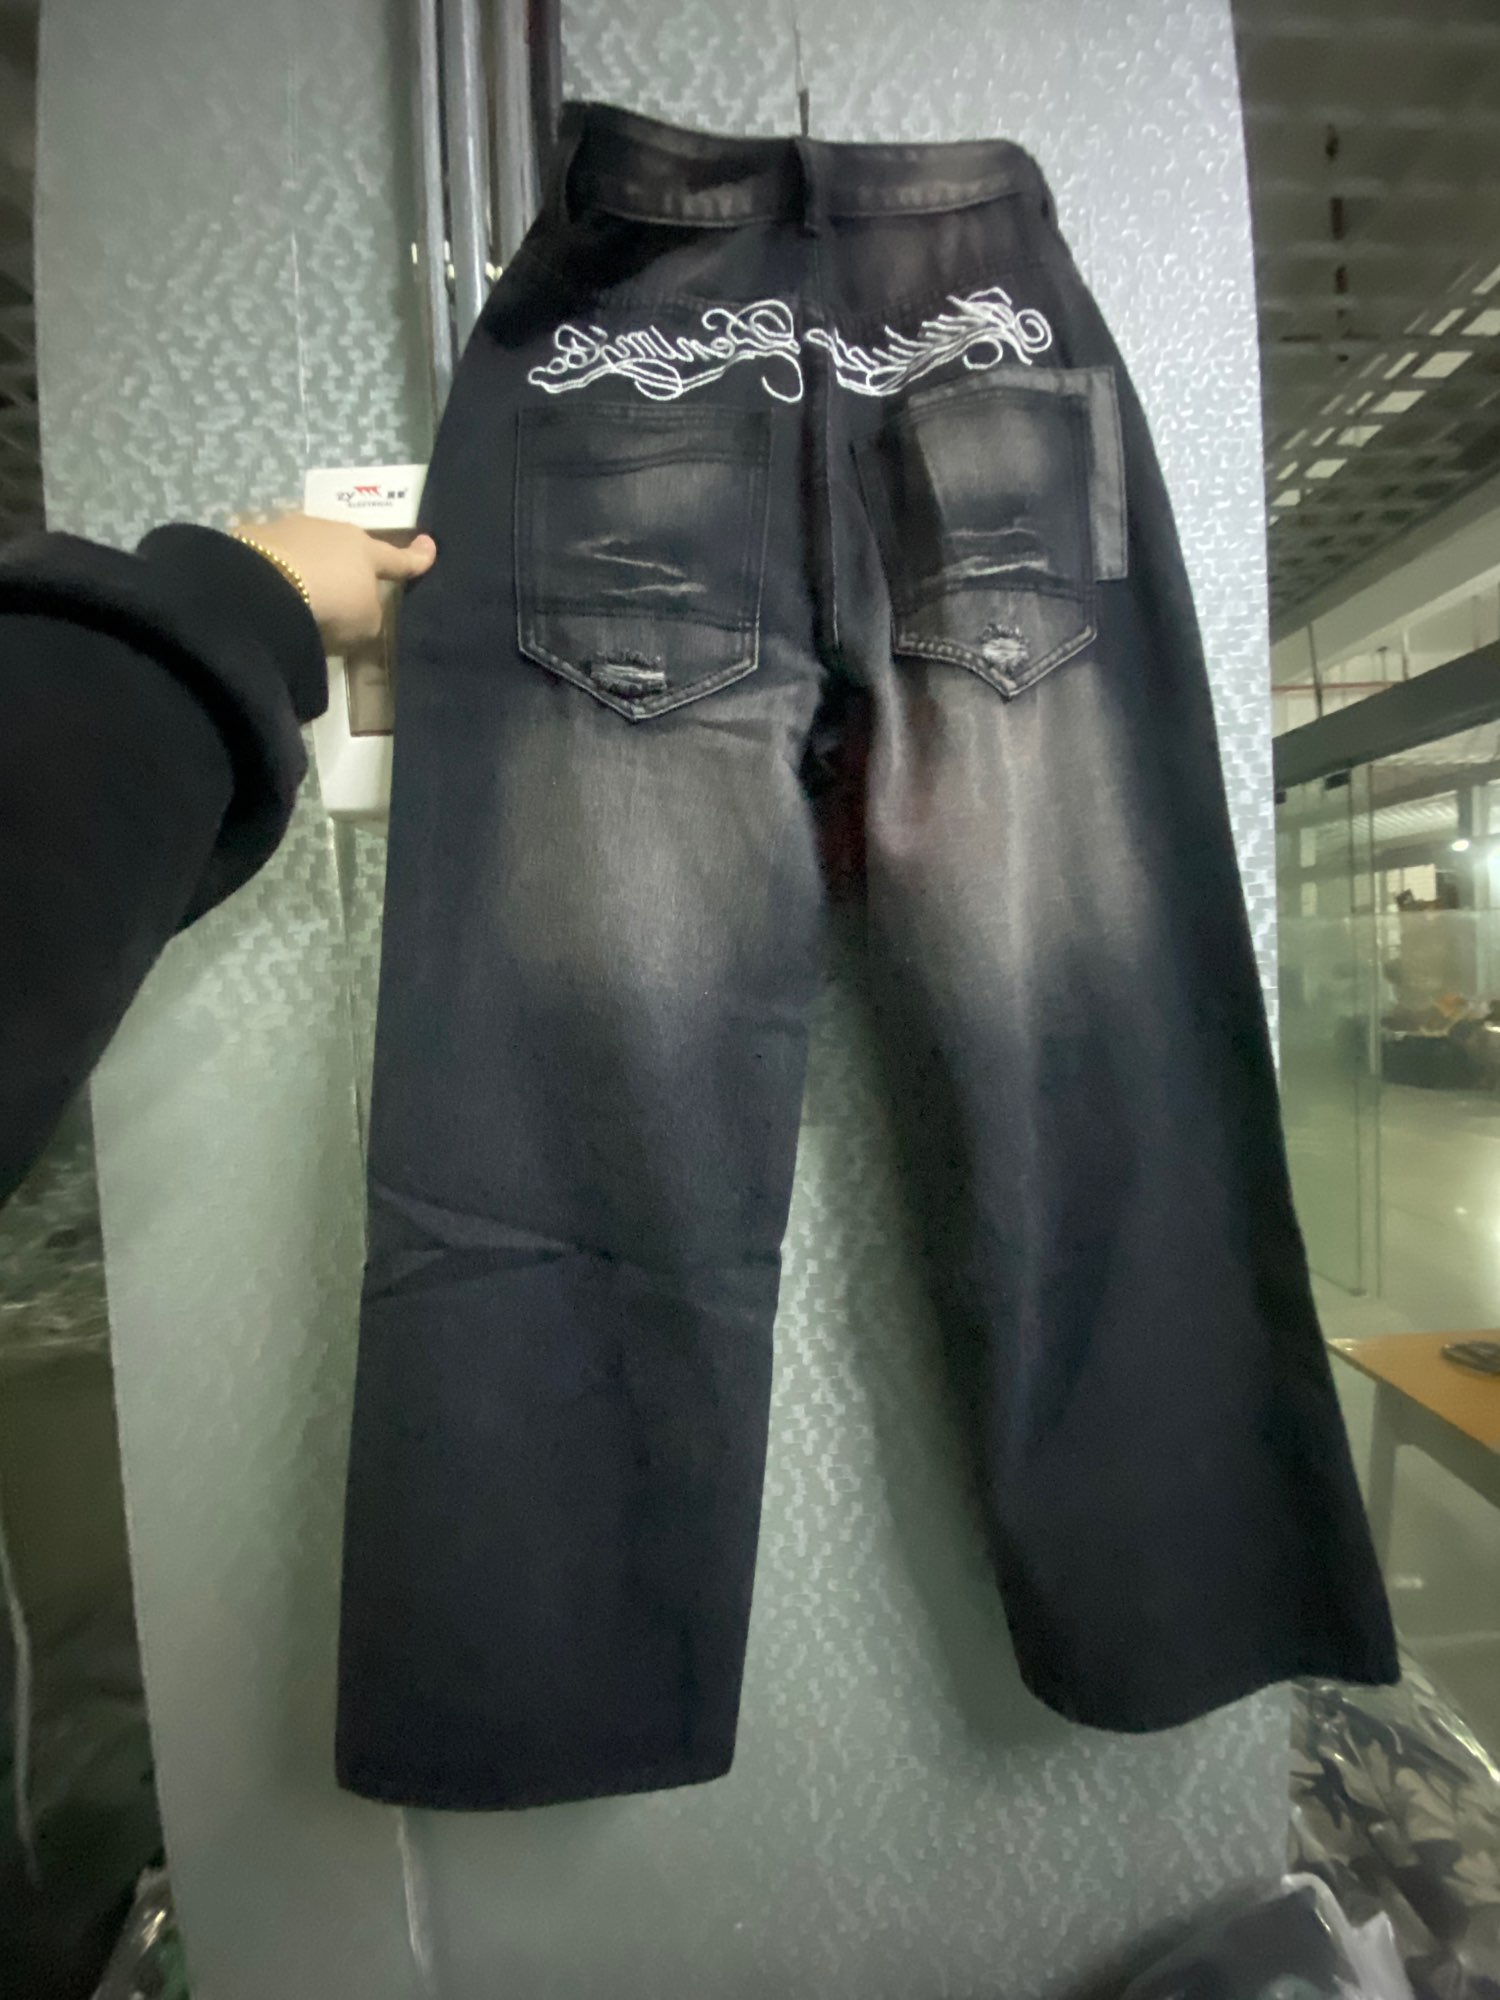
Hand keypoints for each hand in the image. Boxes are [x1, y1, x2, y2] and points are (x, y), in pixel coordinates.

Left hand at [237, 513, 436, 650]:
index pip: (398, 558)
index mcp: (367, 550)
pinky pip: (276, 553)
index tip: (429, 546)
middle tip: (346, 582)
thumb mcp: (365, 624)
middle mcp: (332, 530)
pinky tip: (271, 585)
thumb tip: (361, 609)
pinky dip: (278, 567)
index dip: (416, 558)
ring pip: (310, 544)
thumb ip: (370, 614)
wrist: (267, 588)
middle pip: (349, 545)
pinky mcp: (256, 535)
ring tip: (301, 587)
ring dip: (311, 561)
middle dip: (350, 560)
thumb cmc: (332, 605)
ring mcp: (292, 527)